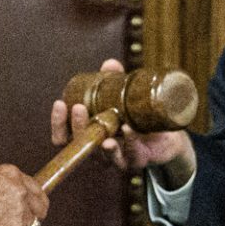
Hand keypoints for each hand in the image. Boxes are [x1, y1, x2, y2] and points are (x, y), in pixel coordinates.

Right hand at [0, 164, 50, 225]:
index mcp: (12, 174)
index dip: (34, 202)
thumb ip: (2, 185)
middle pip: (40, 209)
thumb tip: (9, 195)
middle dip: (32, 218)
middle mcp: (20, 191)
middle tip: (18, 225)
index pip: (36, 188)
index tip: (33, 208)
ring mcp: (20, 212)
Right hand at [48, 58, 192, 182]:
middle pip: (79, 145)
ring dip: (99, 140)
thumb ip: (114, 82)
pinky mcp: (134, 162)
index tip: (59, 103)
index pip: (63, 136)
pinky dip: (128, 142)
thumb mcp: (124, 98)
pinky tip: (128, 129)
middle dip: (76, 126)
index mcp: (88, 135)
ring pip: (101, 155)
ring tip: (101, 122)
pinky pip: (129, 155)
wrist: (166, 136)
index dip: (57, 123)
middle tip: (78, 108)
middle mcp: (97, 150)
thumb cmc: (137, 117)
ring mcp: (114, 158)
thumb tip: (109, 64)